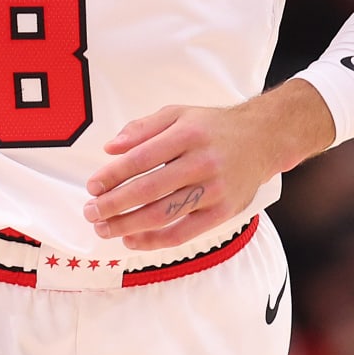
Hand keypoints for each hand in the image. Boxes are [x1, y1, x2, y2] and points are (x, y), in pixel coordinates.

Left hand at [83, 84, 332, 250]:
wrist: (263, 139)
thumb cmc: (212, 127)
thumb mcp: (178, 114)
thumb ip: (142, 128)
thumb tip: (110, 149)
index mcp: (188, 134)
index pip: (141, 158)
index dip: (113, 175)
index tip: (92, 186)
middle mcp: (202, 162)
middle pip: (149, 190)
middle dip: (114, 204)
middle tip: (90, 212)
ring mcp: (214, 190)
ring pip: (164, 214)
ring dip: (128, 225)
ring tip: (104, 229)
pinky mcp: (223, 212)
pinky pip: (183, 232)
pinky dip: (154, 240)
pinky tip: (131, 239)